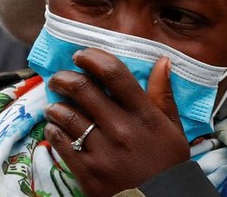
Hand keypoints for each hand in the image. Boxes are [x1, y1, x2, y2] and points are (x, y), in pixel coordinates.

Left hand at [44, 48, 189, 196]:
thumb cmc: (168, 164)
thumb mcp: (173, 128)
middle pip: (82, 89)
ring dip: (55, 105)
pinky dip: (53, 130)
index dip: (93, 58)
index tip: (82, 56)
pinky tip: (55, 127)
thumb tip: (162, 60)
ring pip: (66, 114)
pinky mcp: (88, 172)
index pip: (114, 74)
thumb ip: (163, 94)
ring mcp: (103, 151)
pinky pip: (60, 142)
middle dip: (64, 78)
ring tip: (55, 105)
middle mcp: (122, 129)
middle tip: (59, 78)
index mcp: (144, 114)